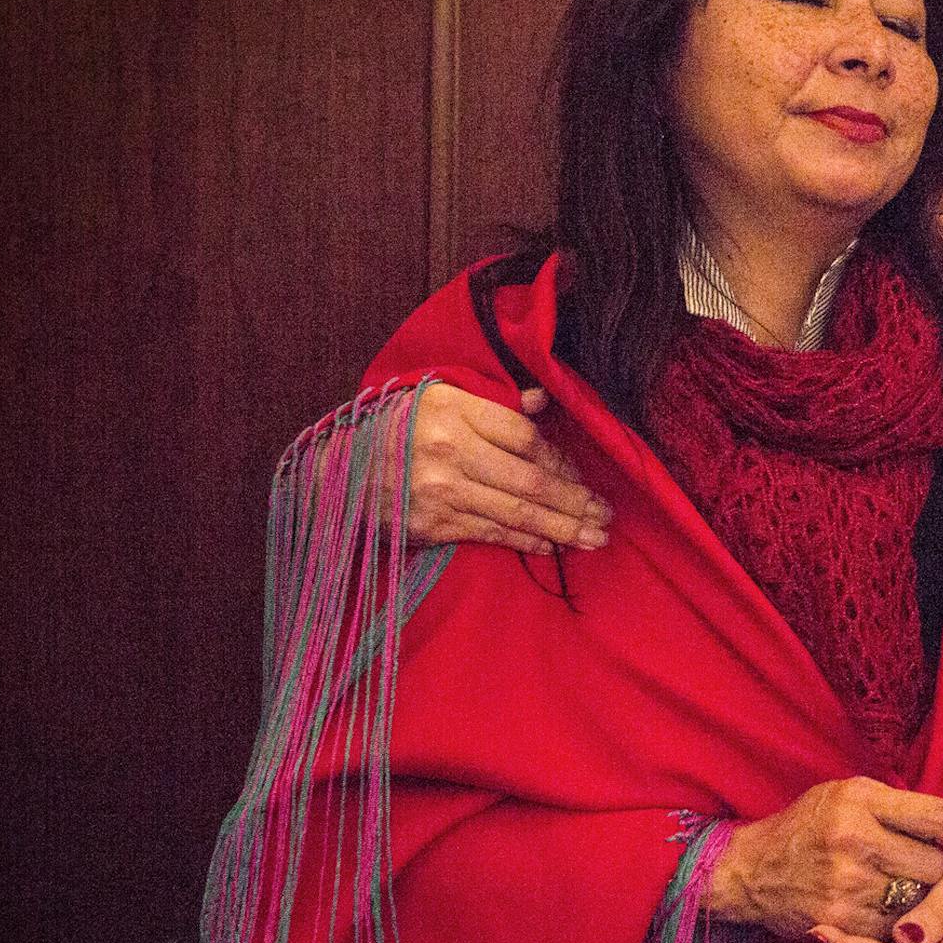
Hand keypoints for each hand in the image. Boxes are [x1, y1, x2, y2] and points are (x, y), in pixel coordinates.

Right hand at [405, 384, 611, 552]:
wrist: (336, 470)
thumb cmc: (396, 428)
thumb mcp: (437, 396)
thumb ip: (492, 400)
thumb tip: (541, 401)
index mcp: (452, 411)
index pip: (524, 437)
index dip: (560, 458)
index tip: (581, 474)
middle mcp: (449, 452)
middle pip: (530, 481)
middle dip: (575, 501)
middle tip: (606, 515)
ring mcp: (440, 492)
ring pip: (517, 513)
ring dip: (563, 528)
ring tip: (595, 537)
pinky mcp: (432, 525)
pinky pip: (491, 534)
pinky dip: (527, 541)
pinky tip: (554, 546)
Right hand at [706, 777, 942, 941]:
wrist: (749, 870)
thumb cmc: (807, 826)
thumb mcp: (847, 795)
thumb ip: (901, 806)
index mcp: (860, 800)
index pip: (935, 816)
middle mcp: (855, 839)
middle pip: (933, 864)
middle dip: (942, 873)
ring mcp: (847, 884)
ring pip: (918, 901)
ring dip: (924, 904)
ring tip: (914, 897)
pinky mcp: (840, 922)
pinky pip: (894, 930)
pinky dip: (900, 928)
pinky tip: (892, 917)